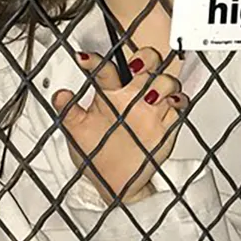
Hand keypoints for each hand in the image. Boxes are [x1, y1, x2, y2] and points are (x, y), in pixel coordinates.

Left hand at [52, 48, 187, 203]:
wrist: (113, 183)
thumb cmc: (94, 153)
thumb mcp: (76, 132)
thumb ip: (68, 111)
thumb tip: (60, 95)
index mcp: (108, 93)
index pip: (105, 69)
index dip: (96, 60)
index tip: (83, 59)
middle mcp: (131, 95)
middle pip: (146, 63)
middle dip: (145, 58)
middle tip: (136, 67)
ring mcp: (151, 107)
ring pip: (165, 80)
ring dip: (162, 82)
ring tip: (149, 96)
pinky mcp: (166, 123)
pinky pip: (180, 104)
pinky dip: (180, 100)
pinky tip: (170, 103)